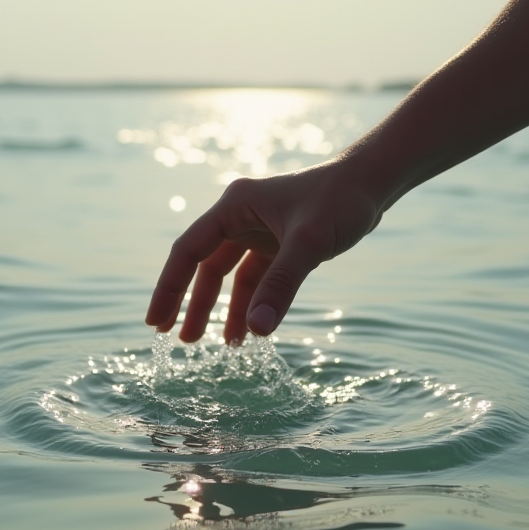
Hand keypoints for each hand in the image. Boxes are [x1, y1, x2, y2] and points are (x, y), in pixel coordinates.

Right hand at [146, 159, 383, 342]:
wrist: (373, 183)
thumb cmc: (340, 201)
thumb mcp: (309, 243)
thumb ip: (282, 285)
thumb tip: (258, 330)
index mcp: (235, 206)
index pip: (189, 251)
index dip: (170, 288)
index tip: (155, 322)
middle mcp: (240, 216)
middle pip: (204, 266)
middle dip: (191, 304)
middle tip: (174, 339)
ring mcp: (259, 230)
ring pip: (230, 276)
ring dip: (221, 309)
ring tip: (212, 346)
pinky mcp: (279, 242)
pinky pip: (255, 278)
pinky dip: (251, 303)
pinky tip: (249, 331)